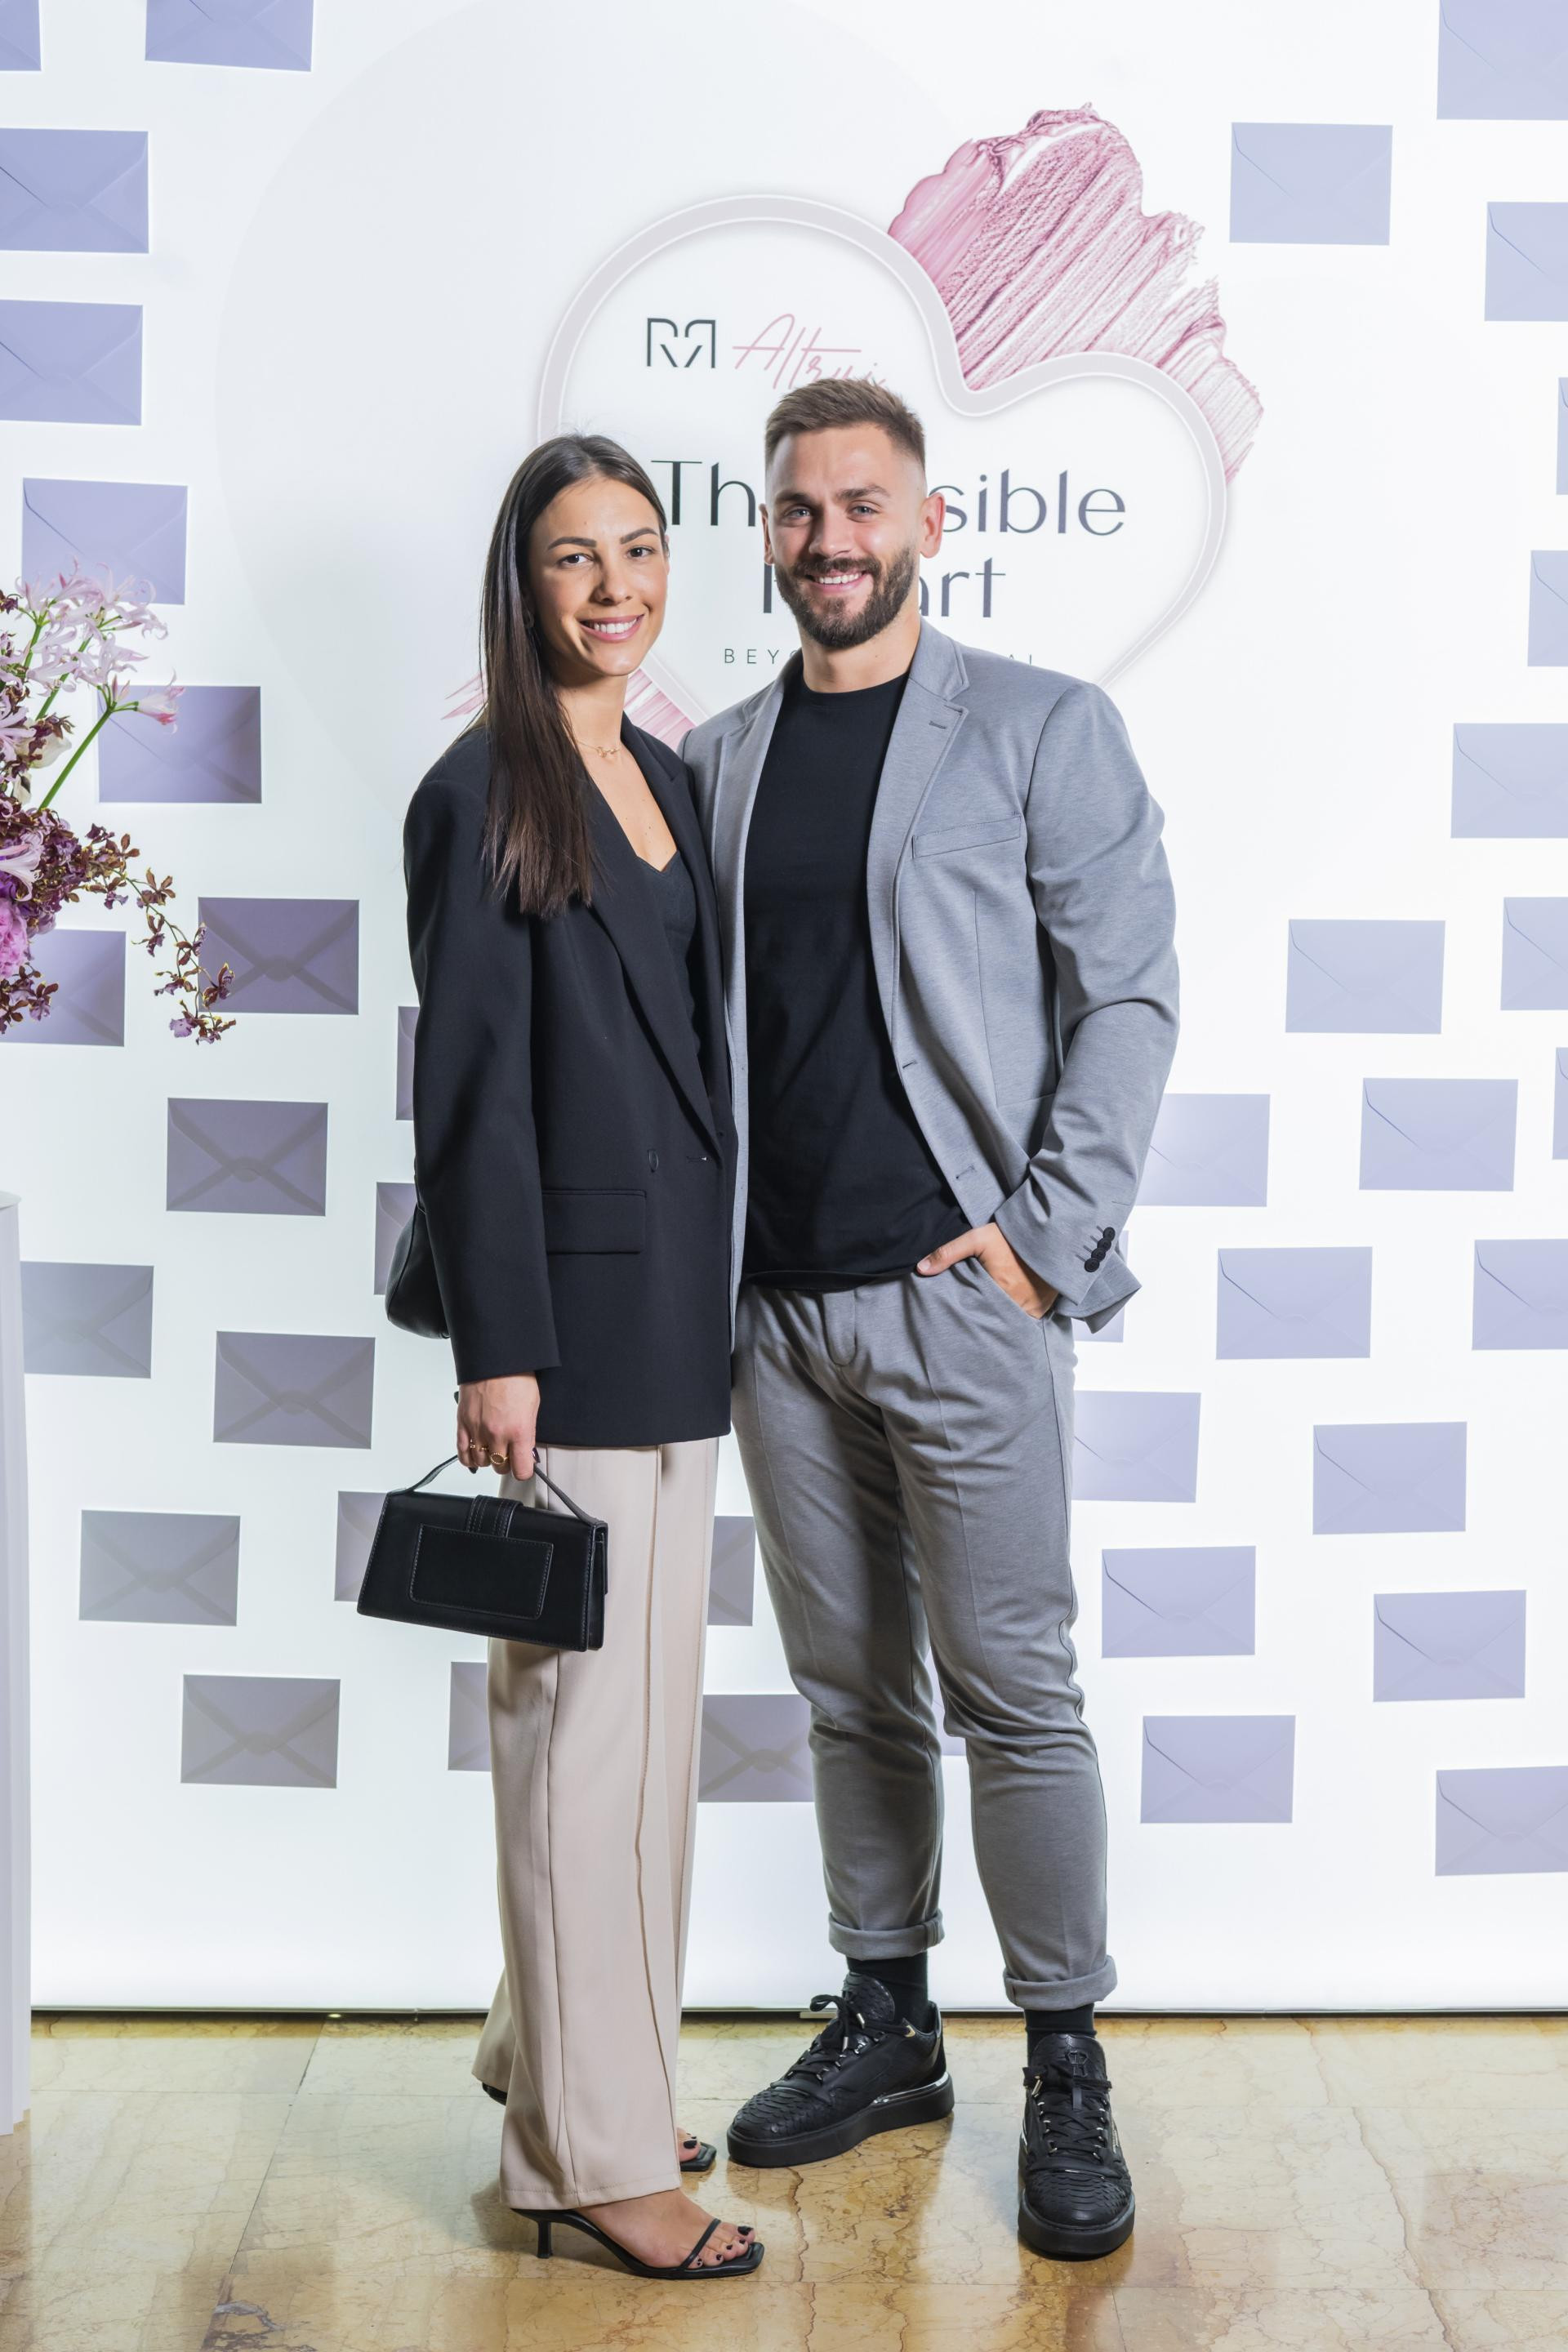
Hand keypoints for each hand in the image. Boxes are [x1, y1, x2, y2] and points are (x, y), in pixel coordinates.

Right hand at [457, 1375, 539, 1478]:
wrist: (496, 1359)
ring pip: (481, 1463)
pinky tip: (475, 1454)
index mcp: (519, 1431)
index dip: (524, 1470)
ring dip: (488, 1459)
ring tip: (493, 1448)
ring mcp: (478, 1430)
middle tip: (510, 1453)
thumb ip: (528, 1433)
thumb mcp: (534, 1406)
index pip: (521, 1470)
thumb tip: (527, 1450)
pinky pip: (462, 1452)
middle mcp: (497, 1434)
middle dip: (506, 1463)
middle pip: (500, 1467)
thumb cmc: (516, 1376)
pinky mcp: (463, 1423)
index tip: (524, 1466)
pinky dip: (469, 1458)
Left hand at [916, 1222, 1058, 1319]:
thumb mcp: (976, 1239)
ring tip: (991, 1315)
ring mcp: (1031, 1308)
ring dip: (1001, 1319)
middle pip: (993, 1320)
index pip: (976, 1313)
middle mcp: (1016, 1304)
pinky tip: (1011, 1310)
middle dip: (984, 1319)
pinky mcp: (1043, 1308)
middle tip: (975, 1316)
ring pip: (1010, 1322)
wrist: (1048, 1234)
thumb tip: (921, 1269)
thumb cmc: (1011, 1237)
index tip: (962, 1313)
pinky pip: (1027, 1320)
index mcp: (998, 1290)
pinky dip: (1018, 1317)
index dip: (968, 1314)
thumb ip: (948, 1253)